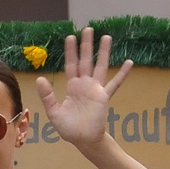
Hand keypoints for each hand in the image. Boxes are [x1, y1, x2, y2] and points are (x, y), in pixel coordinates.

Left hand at [34, 27, 133, 149]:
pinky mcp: (104, 97)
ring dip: (103, 52)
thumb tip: (40, 78)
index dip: (70, 51)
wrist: (83, 140)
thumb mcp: (54, 112)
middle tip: (88, 28)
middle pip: (86, 60)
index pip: (71, 64)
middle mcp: (85, 84)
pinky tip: (129, 62)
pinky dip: (122, 73)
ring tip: (106, 37)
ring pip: (100, 66)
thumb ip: (48, 95)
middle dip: (86, 45)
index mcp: (73, 86)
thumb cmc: (69, 128)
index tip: (70, 37)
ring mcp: (95, 89)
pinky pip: (115, 83)